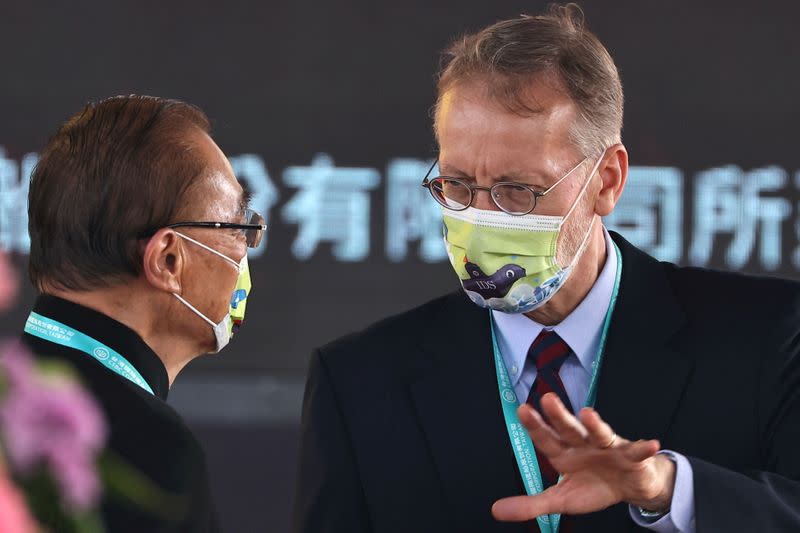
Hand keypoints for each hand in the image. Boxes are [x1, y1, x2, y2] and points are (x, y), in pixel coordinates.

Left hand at [492, 393, 676, 521]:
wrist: (630, 486)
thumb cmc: (592, 486)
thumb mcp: (560, 499)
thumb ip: (531, 504)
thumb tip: (496, 510)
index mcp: (564, 453)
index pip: (546, 439)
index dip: (535, 426)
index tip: (522, 410)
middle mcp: (583, 444)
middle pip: (569, 429)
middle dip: (559, 416)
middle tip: (548, 399)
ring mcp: (607, 448)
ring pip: (600, 434)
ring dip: (595, 425)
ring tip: (588, 414)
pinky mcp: (632, 456)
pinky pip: (637, 452)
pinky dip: (643, 448)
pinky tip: (650, 444)